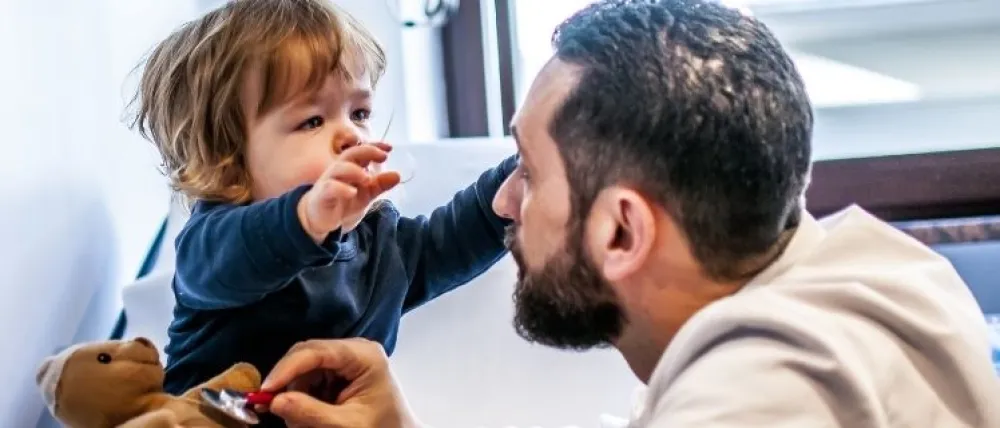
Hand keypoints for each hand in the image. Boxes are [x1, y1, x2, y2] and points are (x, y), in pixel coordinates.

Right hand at [259, 338, 420, 427]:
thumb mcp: (346, 426)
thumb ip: (311, 413)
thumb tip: (275, 402)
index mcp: (364, 356)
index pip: (317, 351)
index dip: (287, 368)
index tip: (265, 391)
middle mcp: (354, 350)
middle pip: (306, 355)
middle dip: (287, 382)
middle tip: (268, 407)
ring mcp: (346, 359)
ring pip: (303, 368)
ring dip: (294, 393)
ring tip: (300, 421)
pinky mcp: (339, 371)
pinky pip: (309, 378)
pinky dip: (302, 397)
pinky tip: (308, 416)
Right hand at [298, 142, 401, 242]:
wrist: (320, 219)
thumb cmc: (343, 201)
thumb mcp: (366, 193)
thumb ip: (380, 184)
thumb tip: (398, 175)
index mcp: (351, 166)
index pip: (361, 150)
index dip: (374, 146)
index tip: (389, 147)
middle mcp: (339, 170)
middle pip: (350, 154)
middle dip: (366, 151)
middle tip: (383, 156)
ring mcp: (329, 181)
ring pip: (338, 168)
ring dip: (354, 170)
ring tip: (368, 178)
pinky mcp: (322, 195)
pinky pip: (330, 188)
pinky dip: (341, 188)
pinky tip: (352, 192)